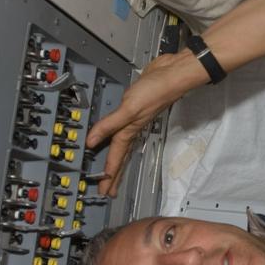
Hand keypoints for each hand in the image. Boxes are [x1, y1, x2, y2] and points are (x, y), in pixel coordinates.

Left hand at [85, 51, 203, 196]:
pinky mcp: (135, 106)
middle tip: (108, 189)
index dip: (108, 174)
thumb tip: (91, 140)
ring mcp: (134, 118)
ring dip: (117, 158)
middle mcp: (132, 128)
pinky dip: (116, 135)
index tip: (103, 190)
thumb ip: (109, 124)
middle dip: (114, 174)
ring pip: (122, 144)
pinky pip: (122, 127)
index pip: (116, 157)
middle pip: (120, 156)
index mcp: (129, 131)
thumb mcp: (129, 108)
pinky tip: (116, 133)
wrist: (172, 74)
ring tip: (111, 170)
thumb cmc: (157, 91)